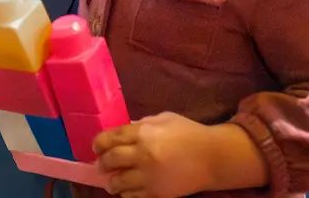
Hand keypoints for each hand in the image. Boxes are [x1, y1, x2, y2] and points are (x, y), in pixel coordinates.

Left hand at [94, 112, 215, 197]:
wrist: (211, 157)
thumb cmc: (188, 132)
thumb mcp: (163, 118)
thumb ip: (142, 124)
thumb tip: (124, 131)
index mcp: (144, 132)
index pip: (111, 137)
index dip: (99, 142)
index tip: (96, 146)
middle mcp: (143, 154)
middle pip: (111, 159)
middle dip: (102, 163)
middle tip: (102, 164)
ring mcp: (149, 176)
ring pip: (118, 182)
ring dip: (111, 182)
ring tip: (111, 180)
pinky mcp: (156, 193)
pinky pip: (132, 197)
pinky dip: (125, 194)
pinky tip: (127, 189)